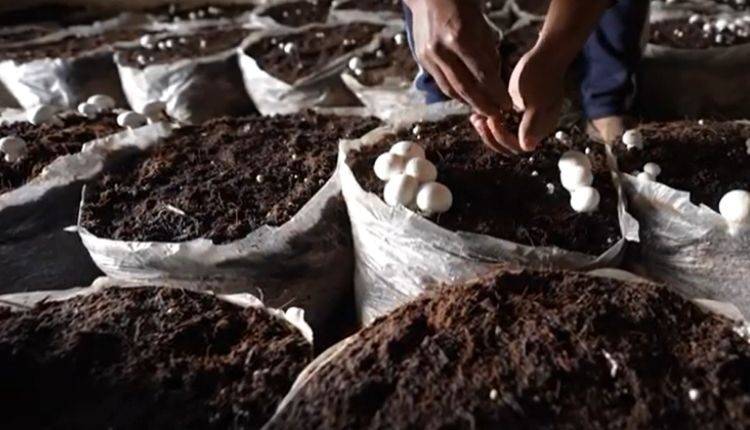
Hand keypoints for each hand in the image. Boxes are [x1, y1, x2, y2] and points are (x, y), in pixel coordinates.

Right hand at [405, 0, 511, 115]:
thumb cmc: (463, 6)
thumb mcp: (482, 26)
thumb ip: (488, 54)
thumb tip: (494, 81)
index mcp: (461, 37)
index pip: (483, 75)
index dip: (496, 93)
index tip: (507, 105)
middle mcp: (442, 49)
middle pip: (464, 88)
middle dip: (482, 105)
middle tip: (496, 115)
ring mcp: (428, 55)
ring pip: (450, 89)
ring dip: (467, 102)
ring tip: (482, 108)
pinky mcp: (421, 58)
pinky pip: (440, 82)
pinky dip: (454, 91)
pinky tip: (466, 96)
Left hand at [469, 0, 608, 153]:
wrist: (545, 56)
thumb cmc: (542, 75)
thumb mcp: (536, 101)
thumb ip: (531, 125)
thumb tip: (527, 146)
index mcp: (540, 129)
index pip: (517, 146)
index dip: (502, 138)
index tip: (493, 120)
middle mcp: (532, 128)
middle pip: (509, 145)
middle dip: (492, 136)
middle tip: (479, 122)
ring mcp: (524, 121)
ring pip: (503, 135)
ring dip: (488, 131)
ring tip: (476, 119)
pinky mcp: (517, 112)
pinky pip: (502, 124)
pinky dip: (490, 121)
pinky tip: (478, 114)